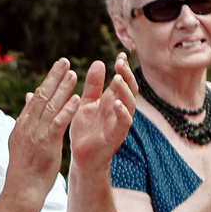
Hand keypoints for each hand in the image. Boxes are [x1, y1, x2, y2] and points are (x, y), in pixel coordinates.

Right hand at [3, 59, 82, 203]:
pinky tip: (77, 99)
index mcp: (22, 126)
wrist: (21, 191)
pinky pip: (58, 122)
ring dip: (63, 89)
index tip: (57, 69)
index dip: (47, 83)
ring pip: (50, 106)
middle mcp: (27, 126)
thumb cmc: (24, 170)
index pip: (35, 99)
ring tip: (74, 74)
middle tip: (65, 61)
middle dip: (54, 78)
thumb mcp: (21, 143)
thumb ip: (27, 121)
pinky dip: (67, 109)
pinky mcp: (46, 143)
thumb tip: (30, 100)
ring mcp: (36, 134)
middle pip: (41, 96)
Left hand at [66, 56, 137, 175]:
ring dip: (125, 91)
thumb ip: (93, 85)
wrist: (81, 157)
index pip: (122, 81)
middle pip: (129, 89)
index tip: (121, 54)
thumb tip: (99, 62)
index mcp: (112, 101)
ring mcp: (119, 123)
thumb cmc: (86, 130)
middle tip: (120, 62)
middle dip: (126, 75)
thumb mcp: (87, 103)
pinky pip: (124, 123)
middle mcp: (119, 110)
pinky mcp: (116, 136)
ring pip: (129, 104)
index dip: (123, 68)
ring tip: (118, 78)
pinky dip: (122, 113)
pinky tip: (117, 104)